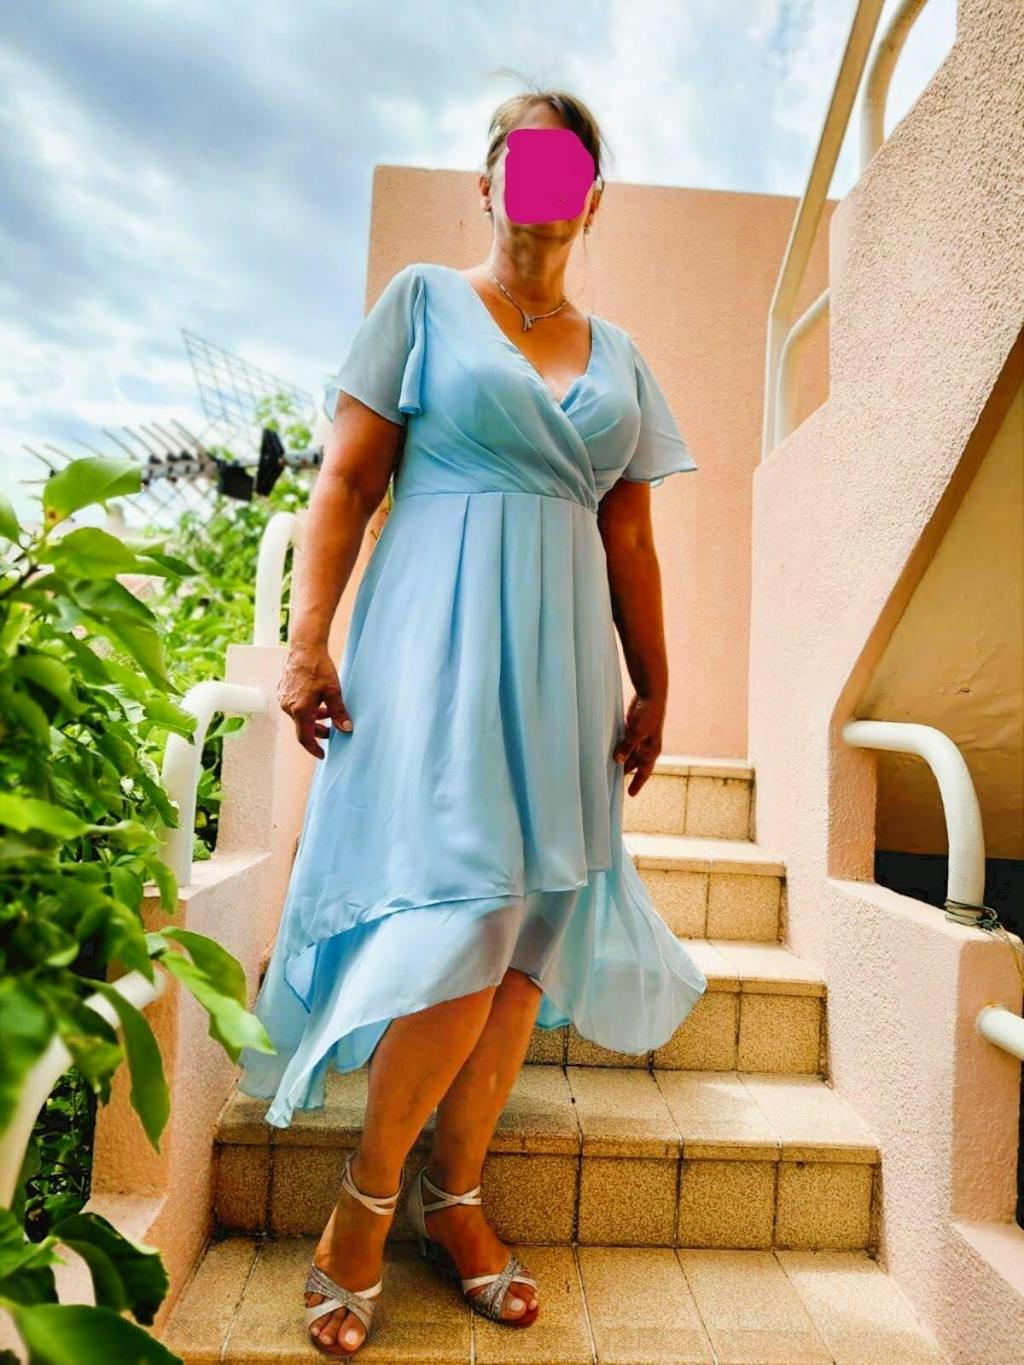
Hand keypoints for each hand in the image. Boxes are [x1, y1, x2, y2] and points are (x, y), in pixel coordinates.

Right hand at [278, 641, 352, 758]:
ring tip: (327, 712)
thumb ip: (339, 713)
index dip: (314, 748)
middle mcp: (288, 707)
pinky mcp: (283, 691)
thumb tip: (346, 729)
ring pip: (299, 716)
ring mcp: (284, 698)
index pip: (306, 738)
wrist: (305, 647)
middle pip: (303, 727)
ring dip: (313, 718)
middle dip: (317, 731)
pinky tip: (317, 700)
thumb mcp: (333, 691)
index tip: (322, 755)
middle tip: (331, 732)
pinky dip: (306, 708)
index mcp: (300, 710)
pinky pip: (294, 706)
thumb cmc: (319, 668)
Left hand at [613, 693, 664, 796]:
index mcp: (652, 750)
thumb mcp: (637, 732)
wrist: (651, 695)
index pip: (645, 772)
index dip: (637, 783)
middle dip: (626, 772)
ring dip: (621, 760)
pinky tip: (609, 752)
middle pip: (635, 764)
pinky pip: (625, 743)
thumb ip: (627, 747)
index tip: (630, 794)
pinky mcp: (633, 730)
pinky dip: (619, 748)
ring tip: (608, 769)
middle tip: (613, 783)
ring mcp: (640, 738)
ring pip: (629, 754)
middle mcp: (647, 746)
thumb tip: (617, 761)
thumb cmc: (649, 714)